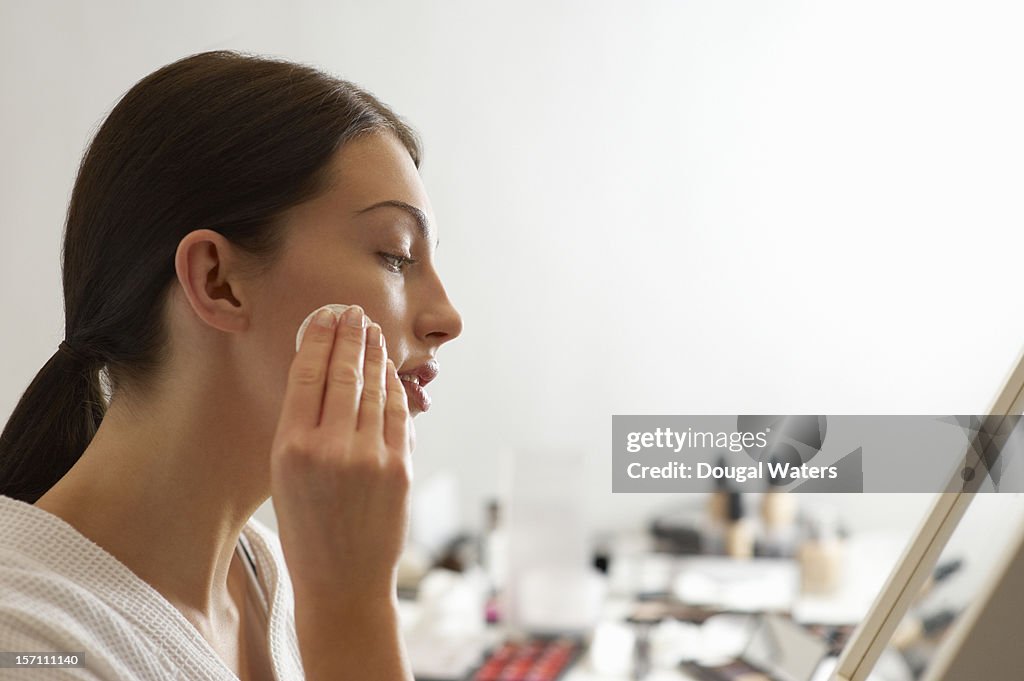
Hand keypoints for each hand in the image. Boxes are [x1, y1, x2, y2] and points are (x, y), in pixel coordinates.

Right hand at [269, 305, 412, 604]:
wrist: (342, 580)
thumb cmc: (307, 527)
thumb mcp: (284, 475)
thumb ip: (301, 426)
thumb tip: (318, 372)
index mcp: (291, 448)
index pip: (306, 376)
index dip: (318, 338)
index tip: (325, 314)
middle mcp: (331, 448)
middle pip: (343, 374)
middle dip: (350, 336)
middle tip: (354, 311)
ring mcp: (370, 457)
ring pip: (374, 389)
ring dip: (374, 355)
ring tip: (371, 332)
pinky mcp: (400, 467)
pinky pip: (396, 414)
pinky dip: (393, 388)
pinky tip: (388, 371)